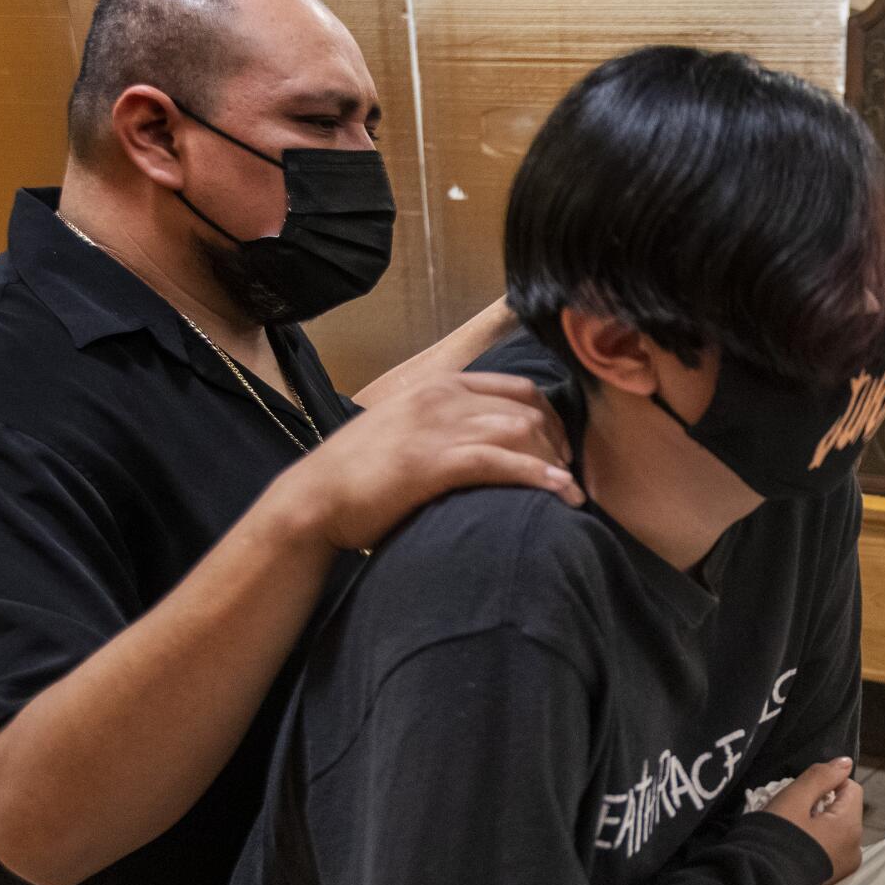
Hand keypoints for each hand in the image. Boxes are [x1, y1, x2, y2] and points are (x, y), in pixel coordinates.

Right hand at [269, 369, 582, 552]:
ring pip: (521, 432)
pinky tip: (561, 493)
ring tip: (571, 491)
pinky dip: (539, 477)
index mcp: (439, 385)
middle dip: (558, 443)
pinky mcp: (433, 462)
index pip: (517, 388)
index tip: (560, 448)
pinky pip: (502, 462)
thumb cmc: (360, 474)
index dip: (550, 418)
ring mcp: (438, 428)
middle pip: (527, 410)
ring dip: (555, 463)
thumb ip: (445, 424)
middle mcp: (442, 398)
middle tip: (568, 475)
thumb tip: (486, 440)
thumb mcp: (407, 430)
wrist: (313, 499)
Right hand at [763, 757, 863, 884]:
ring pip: (836, 830)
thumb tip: (846, 763)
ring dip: (817, 824)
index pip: (851, 788)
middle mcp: (855, 850)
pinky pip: (829, 850)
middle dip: (821, 805)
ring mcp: (843, 868)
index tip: (802, 793)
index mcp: (851, 828)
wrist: (754, 884)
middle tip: (793, 812)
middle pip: (844, 811)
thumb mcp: (794, 798)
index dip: (827, 783)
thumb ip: (821, 776)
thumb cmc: (773, 838)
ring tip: (791, 829)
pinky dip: (815, 842)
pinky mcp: (829, 880)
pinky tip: (794, 846)